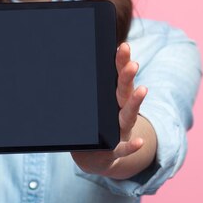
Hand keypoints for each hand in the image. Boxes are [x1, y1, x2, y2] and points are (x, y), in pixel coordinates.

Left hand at [71, 42, 152, 177]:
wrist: (98, 156)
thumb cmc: (95, 125)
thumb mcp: (91, 105)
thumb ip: (82, 87)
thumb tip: (60, 60)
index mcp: (113, 98)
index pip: (117, 76)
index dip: (120, 62)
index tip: (122, 46)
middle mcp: (120, 110)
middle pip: (124, 90)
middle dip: (128, 76)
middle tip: (132, 63)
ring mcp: (121, 130)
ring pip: (128, 114)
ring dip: (136, 102)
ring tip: (142, 89)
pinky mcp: (117, 150)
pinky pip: (125, 148)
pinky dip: (132, 146)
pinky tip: (138, 143)